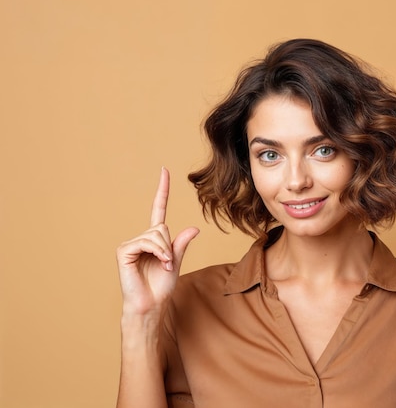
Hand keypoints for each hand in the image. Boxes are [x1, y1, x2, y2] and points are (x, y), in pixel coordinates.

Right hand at [116, 168, 198, 316]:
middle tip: (168, 263)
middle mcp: (142, 238)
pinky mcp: (123, 250)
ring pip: (156, 234)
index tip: (164, 170)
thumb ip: (182, 243)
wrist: (152, 304)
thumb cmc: (162, 285)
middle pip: (162, 227)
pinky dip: (156, 252)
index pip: (158, 208)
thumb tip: (195, 227)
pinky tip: (157, 262)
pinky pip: (145, 242)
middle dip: (169, 246)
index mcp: (155, 238)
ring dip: (164, 251)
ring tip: (163, 266)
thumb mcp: (177, 261)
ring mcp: (131, 243)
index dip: (162, 190)